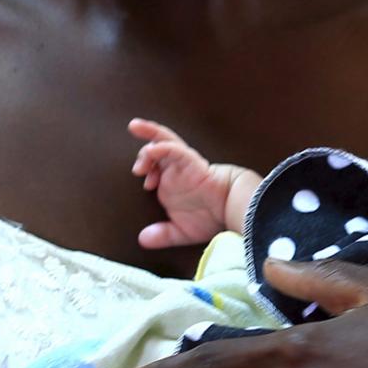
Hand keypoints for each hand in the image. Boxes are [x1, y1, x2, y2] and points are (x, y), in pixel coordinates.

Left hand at [127, 119, 247, 249]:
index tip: (146, 187)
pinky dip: (160, 146)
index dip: (144, 171)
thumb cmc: (211, 216)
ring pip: (162, 140)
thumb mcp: (181, 230)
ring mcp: (181, 163)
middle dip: (142, 155)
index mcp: (171, 183)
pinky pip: (173, 148)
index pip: (153, 168)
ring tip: (134, 127)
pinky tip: (151, 149)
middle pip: (155, 151)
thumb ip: (162, 235)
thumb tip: (142, 240)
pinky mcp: (190, 160)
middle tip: (137, 168)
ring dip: (148, 133)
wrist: (233, 208)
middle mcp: (174, 170)